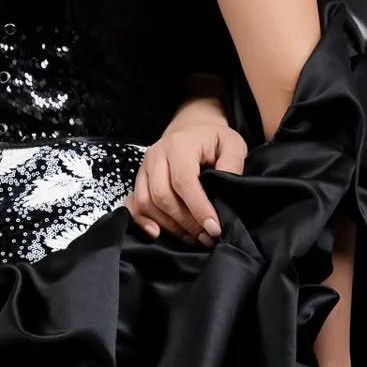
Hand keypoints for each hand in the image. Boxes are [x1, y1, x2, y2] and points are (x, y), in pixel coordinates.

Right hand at [127, 100, 246, 243]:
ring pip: (147, 204)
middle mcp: (156, 156)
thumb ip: (232, 164)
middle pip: (162, 196)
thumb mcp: (232, 144)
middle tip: (206, 236)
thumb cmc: (212, 139)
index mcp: (178, 145)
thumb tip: (226, 189)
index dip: (198, 209)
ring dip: (170, 226)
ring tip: (192, 236)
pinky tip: (158, 233)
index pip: (184, 182)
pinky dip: (143, 222)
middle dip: (185, 222)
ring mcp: (143, 168)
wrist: (191, 129)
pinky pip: (133, 204)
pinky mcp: (138, 180)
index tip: (214, 228)